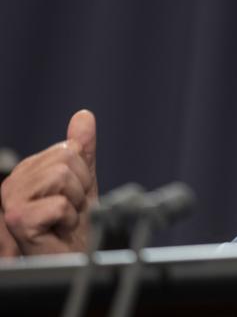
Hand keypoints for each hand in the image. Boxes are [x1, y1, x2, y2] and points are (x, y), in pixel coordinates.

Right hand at [1, 110, 97, 254]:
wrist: (69, 261)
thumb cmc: (73, 228)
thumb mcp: (83, 182)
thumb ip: (82, 150)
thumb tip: (83, 115)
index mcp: (29, 170)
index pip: (68, 148)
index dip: (83, 173)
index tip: (75, 196)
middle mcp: (14, 182)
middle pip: (66, 158)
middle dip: (80, 186)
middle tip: (70, 209)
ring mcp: (11, 201)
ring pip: (62, 176)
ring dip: (74, 202)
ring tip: (64, 219)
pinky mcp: (16, 220)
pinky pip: (60, 203)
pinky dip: (68, 219)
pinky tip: (58, 230)